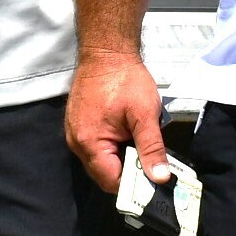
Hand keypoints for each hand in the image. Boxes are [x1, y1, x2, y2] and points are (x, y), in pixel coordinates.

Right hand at [66, 49, 166, 193]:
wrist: (106, 50)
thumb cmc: (125, 79)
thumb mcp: (144, 114)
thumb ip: (151, 148)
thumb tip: (160, 178)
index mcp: (89, 143)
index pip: (111, 181)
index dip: (134, 184)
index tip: (154, 180)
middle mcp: (76, 142)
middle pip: (103, 174)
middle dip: (127, 171)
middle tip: (150, 163)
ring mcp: (74, 132)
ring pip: (99, 160)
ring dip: (120, 158)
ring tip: (139, 146)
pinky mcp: (77, 124)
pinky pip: (94, 146)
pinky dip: (111, 147)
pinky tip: (126, 135)